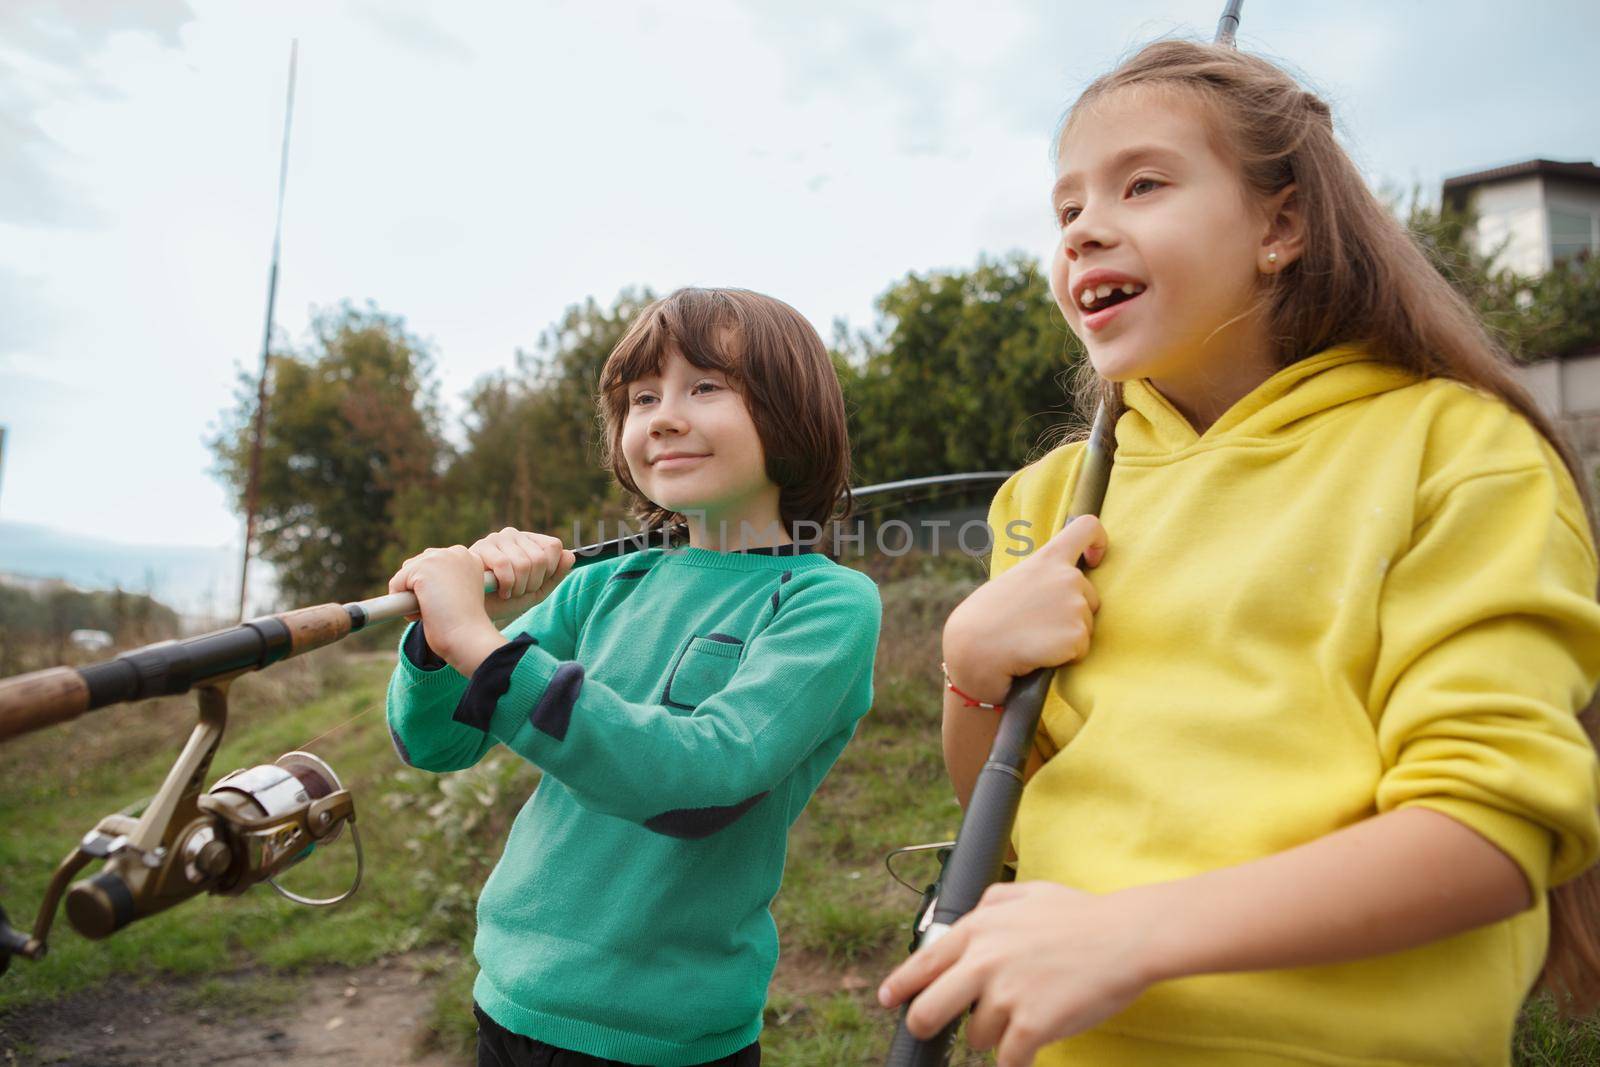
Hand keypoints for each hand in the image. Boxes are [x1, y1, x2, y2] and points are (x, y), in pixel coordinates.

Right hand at [468, 527, 575, 618]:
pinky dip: (506, 585)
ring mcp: (496, 539)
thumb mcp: (537, 591)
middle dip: (533, 583)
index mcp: (529, 541)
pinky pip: (505, 566)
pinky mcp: (481, 548)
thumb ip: (556, 575)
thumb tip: (571, 556)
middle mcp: (513, 535)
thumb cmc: (506, 600)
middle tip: (520, 591)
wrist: (478, 612)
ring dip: (519, 587)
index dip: (551, 569)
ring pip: (524, 563)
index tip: (537, 583)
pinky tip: (500, 592)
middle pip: (540, 557)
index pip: (554, 546)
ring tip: (509, 592)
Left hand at [878, 880, 1155, 1066]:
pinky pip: (1006, 1060)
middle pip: (929, 1010)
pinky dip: (1015, 1060)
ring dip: (994, 1034)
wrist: (1126, 937)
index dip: (900, 986)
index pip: (923, 963)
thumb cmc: (1082, 916)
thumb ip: (990, 901)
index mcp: (978, 929)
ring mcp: (1005, 995)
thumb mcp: (1026, 891)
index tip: (888, 999)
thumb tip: (972, 913)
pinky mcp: (1030, 1025)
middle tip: (932, 1031)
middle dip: (926, 1025)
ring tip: (1026, 1013)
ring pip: (976, 1036)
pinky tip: (1028, 1049)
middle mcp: (983, 961)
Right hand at [943, 515, 1105, 703]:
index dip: (1097, 542)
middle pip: (1090, 594)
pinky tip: (1038, 654)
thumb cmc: (984, 619)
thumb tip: (1055, 590)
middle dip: (1073, 612)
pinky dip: (1064, 657)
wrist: (972, 650)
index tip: (1093, 559)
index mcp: (1048, 559)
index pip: (1086, 528)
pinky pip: (1082, 649)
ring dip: (1067, 636)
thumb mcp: (1012, 582)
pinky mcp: (1077, 635)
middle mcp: (1067, 577)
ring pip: (1086, 624)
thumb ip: (1041, 578)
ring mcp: (1075, 606)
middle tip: (1037, 625)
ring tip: (1033, 640)